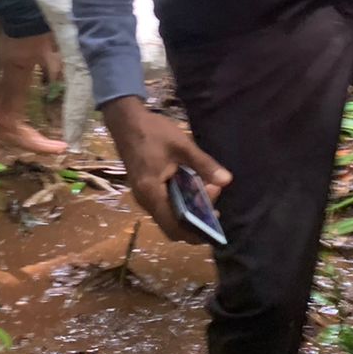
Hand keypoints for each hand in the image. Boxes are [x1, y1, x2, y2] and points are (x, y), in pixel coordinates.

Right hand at [102, 97, 231, 243]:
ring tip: (206, 192)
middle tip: (213, 203)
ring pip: (168, 216)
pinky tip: (192, 188)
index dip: (194, 233)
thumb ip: (204, 165)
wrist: (126, 120)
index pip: (173, 227)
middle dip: (195, 221)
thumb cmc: (153, 132)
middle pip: (171, 225)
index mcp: (152, 192)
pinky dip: (180, 203)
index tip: (214, 224)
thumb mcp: (182, 146)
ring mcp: (143, 196)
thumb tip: (226, 181)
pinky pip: (164, 205)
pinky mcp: (145, 189)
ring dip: (188, 211)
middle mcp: (145, 200)